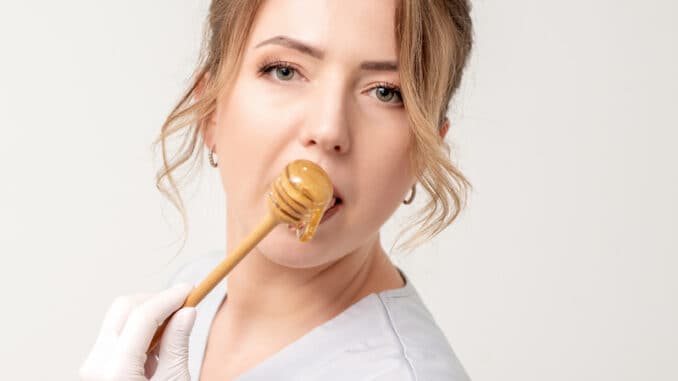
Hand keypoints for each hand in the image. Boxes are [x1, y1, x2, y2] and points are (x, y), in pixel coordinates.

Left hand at [79, 283, 196, 380]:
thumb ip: (177, 343)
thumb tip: (186, 312)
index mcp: (115, 371)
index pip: (142, 316)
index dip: (169, 298)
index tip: (190, 289)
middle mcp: (96, 365)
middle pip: (124, 309)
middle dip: (155, 301)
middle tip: (183, 303)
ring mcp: (92, 367)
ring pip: (118, 320)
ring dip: (147, 315)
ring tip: (174, 326)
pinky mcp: (95, 370)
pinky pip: (115, 337)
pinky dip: (138, 332)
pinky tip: (158, 344)